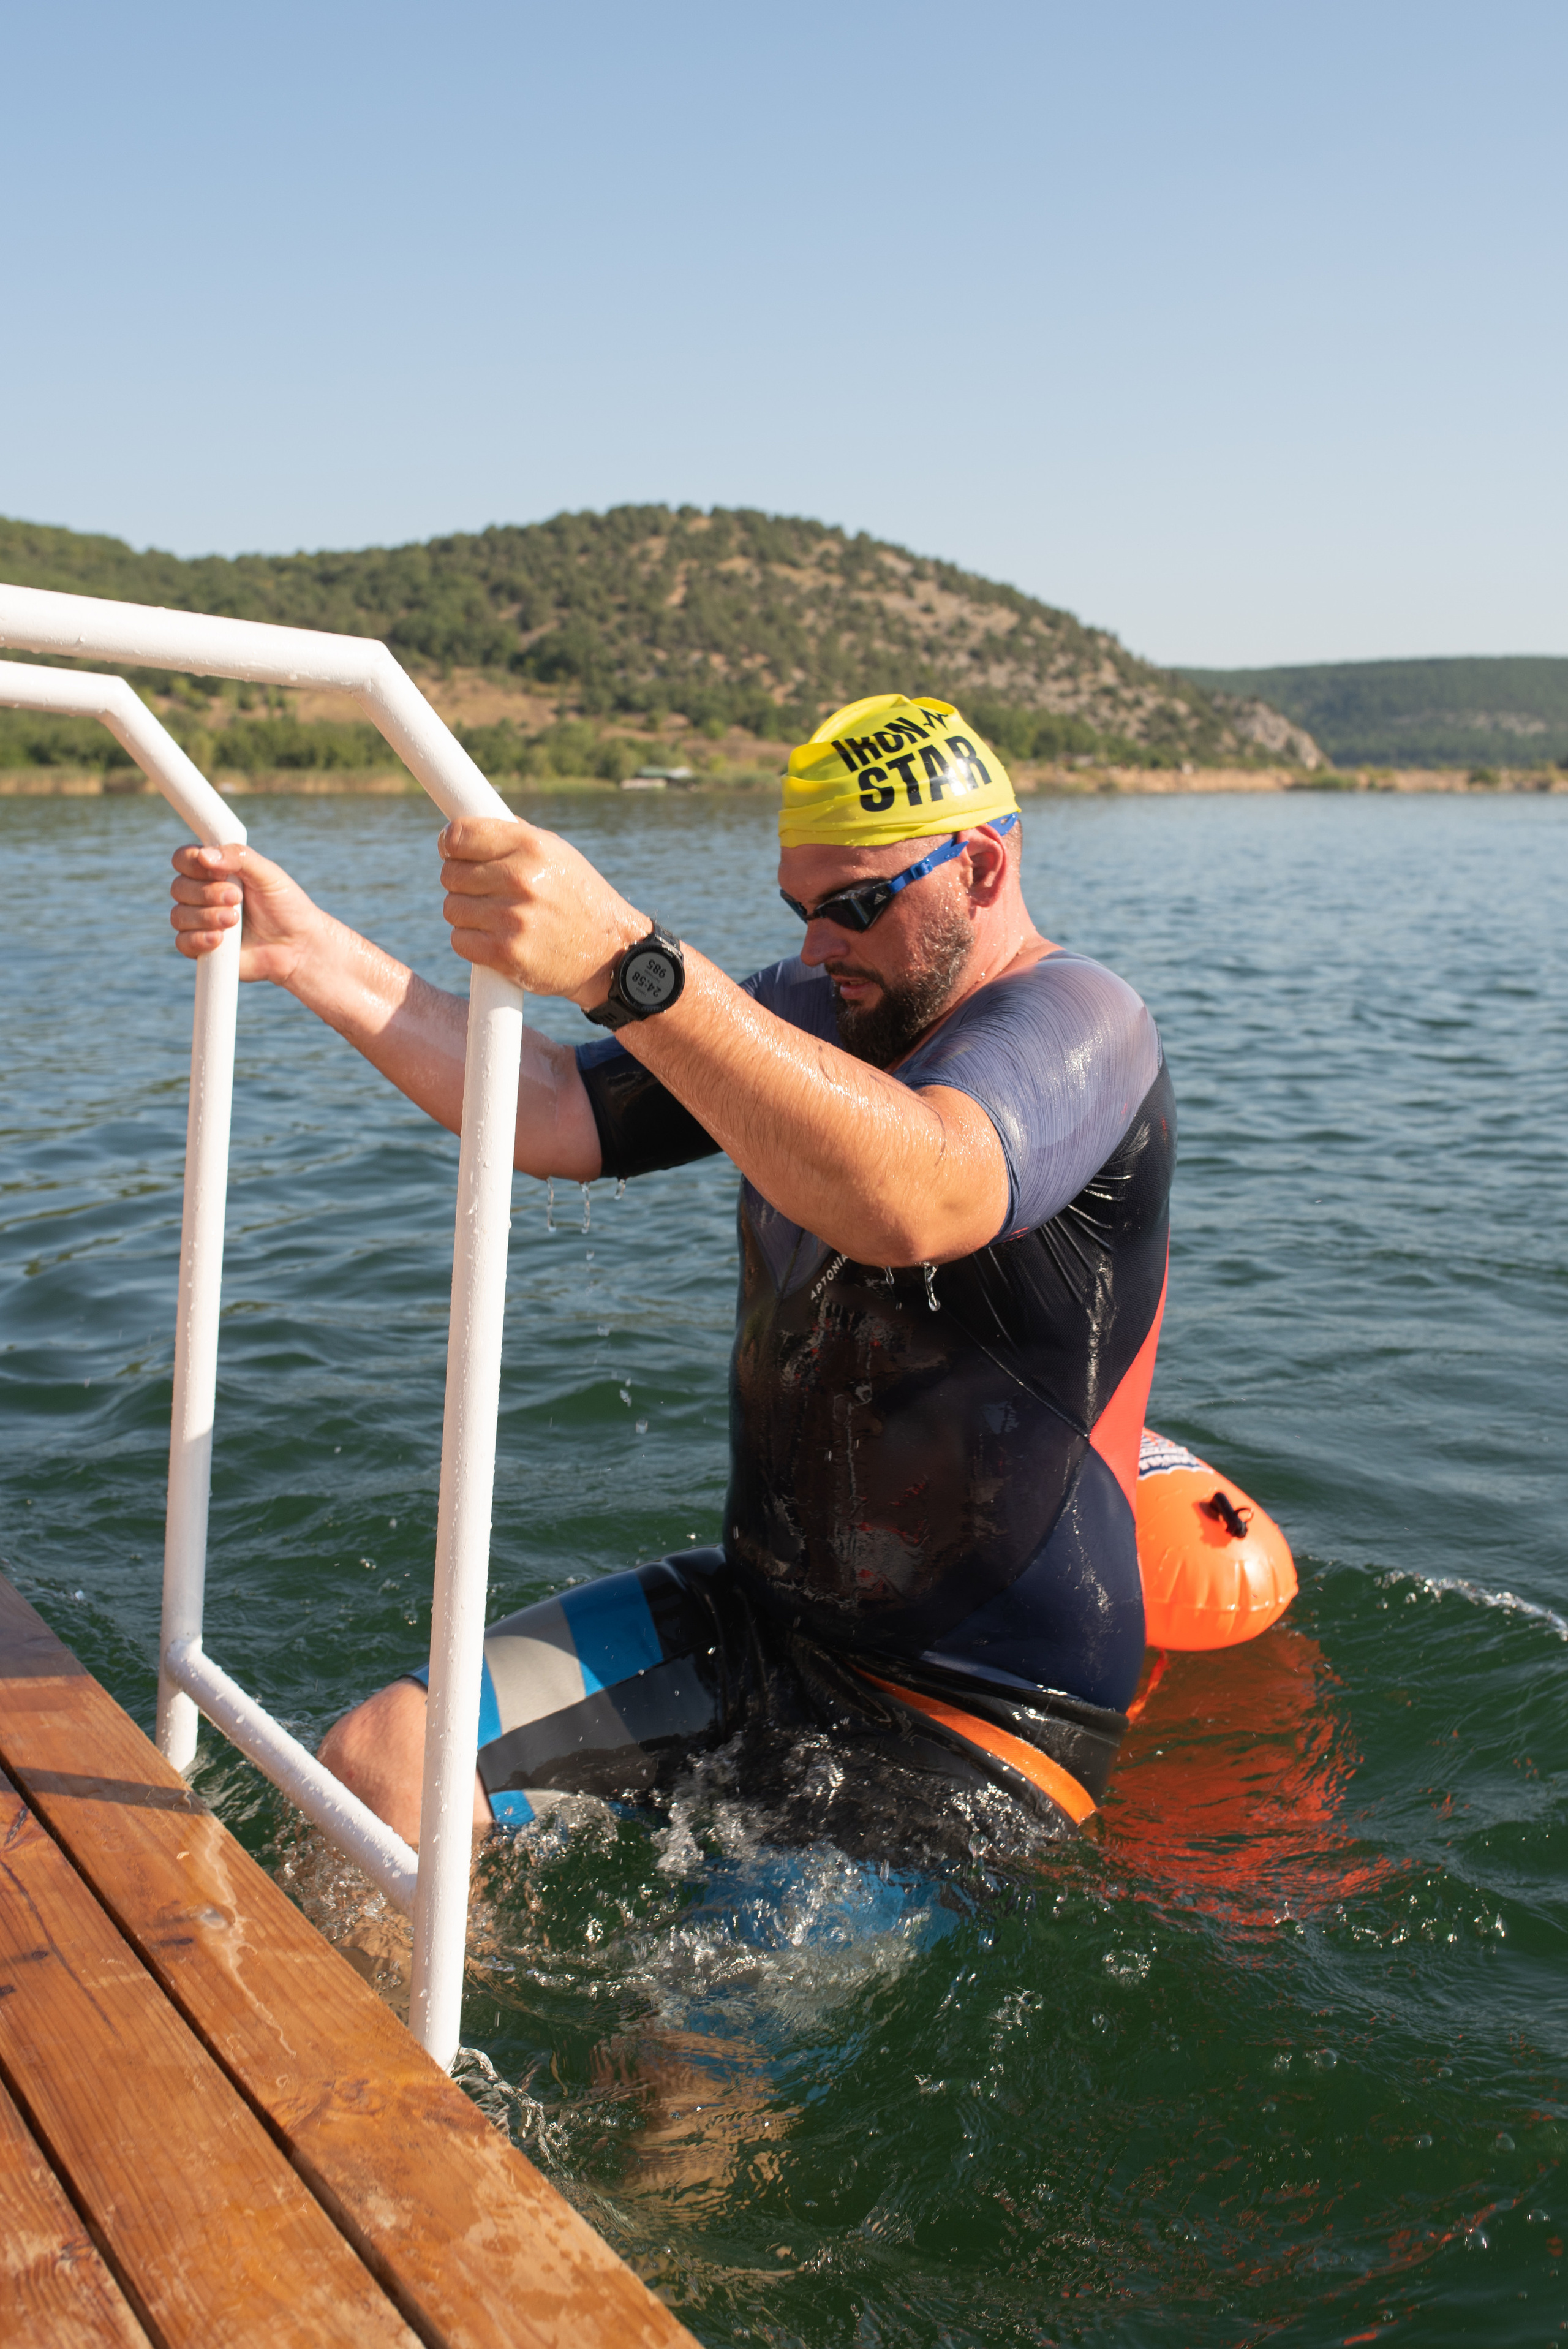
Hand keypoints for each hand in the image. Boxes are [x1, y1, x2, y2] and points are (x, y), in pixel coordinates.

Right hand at [169, 843, 325, 986]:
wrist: (298, 944)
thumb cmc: (285, 905)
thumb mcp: (267, 874)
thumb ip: (239, 857)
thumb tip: (204, 855)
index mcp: (214, 871)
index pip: (183, 859)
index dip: (191, 862)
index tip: (215, 869)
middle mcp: (202, 895)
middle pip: (179, 887)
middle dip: (207, 892)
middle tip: (237, 898)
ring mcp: (200, 922)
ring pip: (179, 916)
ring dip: (206, 916)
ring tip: (235, 920)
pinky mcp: (202, 948)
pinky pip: (183, 943)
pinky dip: (199, 939)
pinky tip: (220, 939)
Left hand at [438, 817, 647, 1003]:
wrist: (610, 952)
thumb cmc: (579, 898)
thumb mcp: (557, 853)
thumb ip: (514, 837)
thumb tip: (464, 829)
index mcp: (531, 846)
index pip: (460, 835)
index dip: (450, 843)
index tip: (452, 851)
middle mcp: (521, 879)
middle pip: (451, 873)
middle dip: (461, 882)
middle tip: (483, 890)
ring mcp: (512, 918)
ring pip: (452, 908)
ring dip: (466, 913)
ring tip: (494, 916)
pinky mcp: (506, 954)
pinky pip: (459, 940)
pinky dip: (471, 941)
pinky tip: (494, 938)